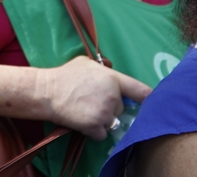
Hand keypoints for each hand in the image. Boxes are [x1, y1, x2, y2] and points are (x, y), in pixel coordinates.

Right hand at [37, 56, 151, 139]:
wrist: (46, 92)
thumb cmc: (65, 75)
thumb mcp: (86, 63)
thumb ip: (104, 70)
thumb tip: (110, 75)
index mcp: (113, 79)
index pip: (142, 91)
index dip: (149, 98)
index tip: (150, 103)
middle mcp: (113, 97)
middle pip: (122, 109)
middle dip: (111, 108)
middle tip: (92, 101)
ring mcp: (105, 113)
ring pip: (112, 122)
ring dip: (102, 120)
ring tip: (85, 111)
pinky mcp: (95, 127)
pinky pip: (102, 134)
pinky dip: (94, 131)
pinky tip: (82, 121)